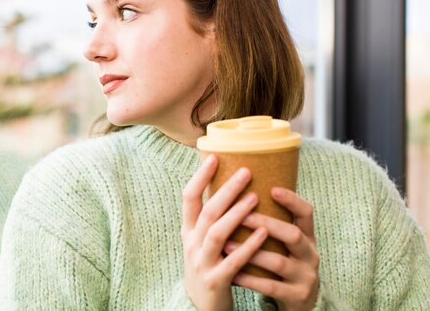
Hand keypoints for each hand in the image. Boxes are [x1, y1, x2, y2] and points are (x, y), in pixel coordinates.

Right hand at [181, 155, 267, 310]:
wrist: (201, 308)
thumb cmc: (208, 266)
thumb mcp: (201, 242)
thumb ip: (210, 219)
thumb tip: (228, 186)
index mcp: (188, 231)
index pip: (188, 198)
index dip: (200, 177)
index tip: (214, 157)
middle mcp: (191, 244)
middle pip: (207, 211)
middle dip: (226, 190)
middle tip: (246, 171)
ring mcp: (201, 263)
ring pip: (217, 233)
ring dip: (236, 214)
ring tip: (255, 198)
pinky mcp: (215, 281)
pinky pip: (232, 262)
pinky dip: (248, 246)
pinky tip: (264, 233)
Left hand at [224, 188, 318, 310]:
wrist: (301, 304)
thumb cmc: (283, 264)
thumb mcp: (285, 244)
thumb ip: (271, 223)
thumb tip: (240, 191)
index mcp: (307, 237)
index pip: (306, 213)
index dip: (292, 200)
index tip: (272, 188)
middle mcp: (310, 254)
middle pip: (293, 235)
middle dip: (267, 224)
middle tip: (241, 216)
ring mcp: (306, 277)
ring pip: (279, 262)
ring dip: (251, 253)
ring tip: (227, 245)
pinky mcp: (297, 297)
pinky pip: (271, 287)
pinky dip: (250, 280)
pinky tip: (233, 273)